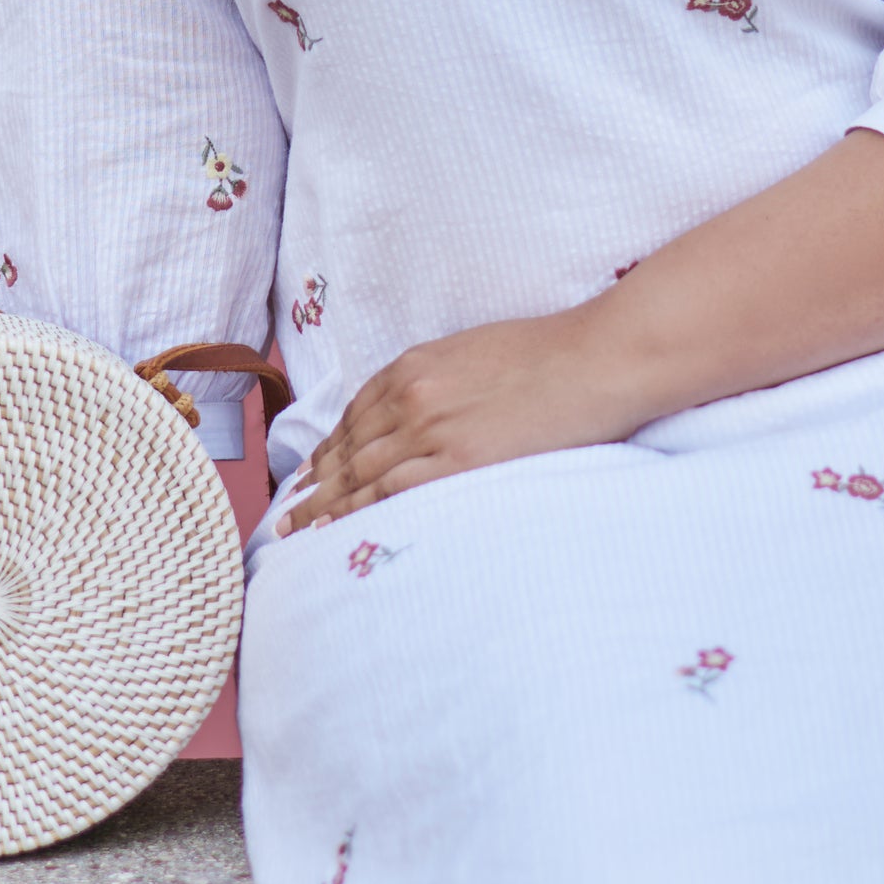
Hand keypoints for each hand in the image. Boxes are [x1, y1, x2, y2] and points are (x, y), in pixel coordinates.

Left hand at [276, 303, 644, 534]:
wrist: (594, 359)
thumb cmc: (550, 353)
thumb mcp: (476, 352)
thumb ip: (440, 379)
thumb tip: (426, 408)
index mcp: (415, 365)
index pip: (354, 414)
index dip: (329, 447)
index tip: (312, 471)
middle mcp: (411, 395)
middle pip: (348, 447)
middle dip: (314, 481)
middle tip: (289, 510)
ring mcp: (429, 429)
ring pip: (358, 474)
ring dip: (322, 504)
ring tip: (296, 530)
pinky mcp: (455, 461)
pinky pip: (388, 492)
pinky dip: (354, 512)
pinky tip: (332, 531)